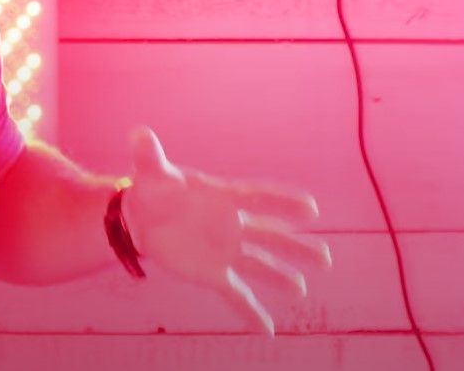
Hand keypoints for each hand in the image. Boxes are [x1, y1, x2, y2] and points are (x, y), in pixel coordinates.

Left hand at [120, 126, 332, 335]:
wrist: (144, 216)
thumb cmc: (156, 187)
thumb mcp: (152, 171)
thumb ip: (150, 155)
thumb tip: (138, 132)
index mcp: (224, 196)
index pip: (258, 198)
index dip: (283, 203)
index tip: (309, 209)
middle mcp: (233, 224)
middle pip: (270, 236)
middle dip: (296, 248)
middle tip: (325, 259)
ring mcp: (226, 250)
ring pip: (260, 265)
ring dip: (280, 277)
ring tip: (301, 290)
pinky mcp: (214, 273)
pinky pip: (237, 294)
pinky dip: (252, 313)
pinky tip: (268, 332)